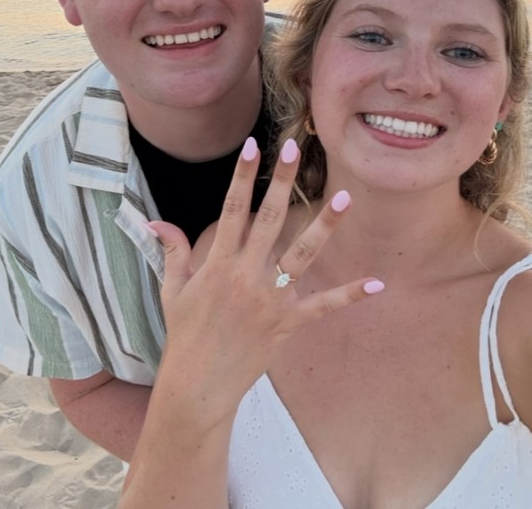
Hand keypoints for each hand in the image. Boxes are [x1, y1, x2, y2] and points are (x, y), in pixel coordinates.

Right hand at [147, 136, 382, 414]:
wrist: (198, 384)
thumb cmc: (184, 335)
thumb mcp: (172, 290)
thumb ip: (172, 251)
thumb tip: (156, 221)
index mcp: (218, 264)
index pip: (232, 210)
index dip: (243, 176)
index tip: (253, 146)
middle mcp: (245, 276)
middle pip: (269, 220)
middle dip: (282, 182)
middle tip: (296, 149)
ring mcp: (270, 299)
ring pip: (302, 255)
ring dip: (324, 227)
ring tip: (344, 199)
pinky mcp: (288, 323)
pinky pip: (323, 306)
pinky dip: (349, 295)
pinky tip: (376, 283)